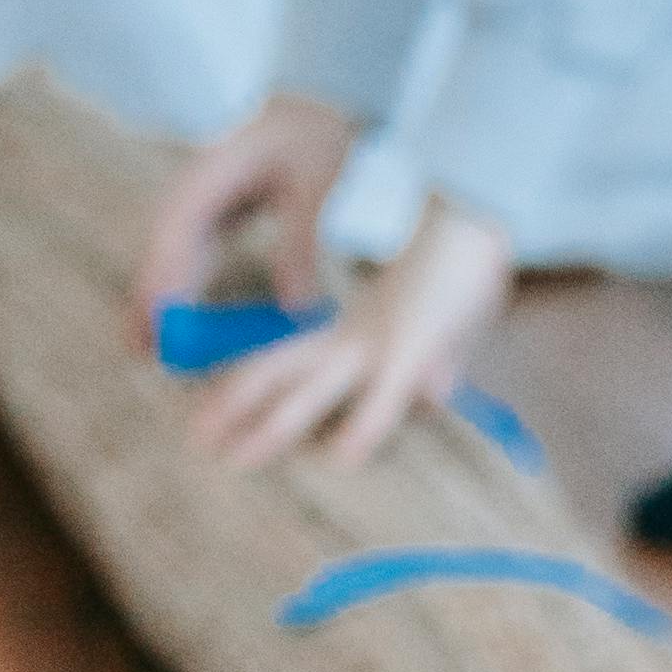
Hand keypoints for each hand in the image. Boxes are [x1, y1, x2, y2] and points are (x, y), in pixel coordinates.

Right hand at [130, 87, 362, 328]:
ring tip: (142, 347)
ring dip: (160, 296)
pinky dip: (185, 284)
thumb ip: (304, 244)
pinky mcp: (220, 210)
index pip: (177, 229)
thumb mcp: (317, 188)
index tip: (158, 319)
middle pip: (165, 246)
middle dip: (150, 296)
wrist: (327, 102)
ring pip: (174, 253)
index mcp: (213, 171)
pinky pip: (195, 253)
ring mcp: (205, 196)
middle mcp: (199, 185)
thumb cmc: (322, 137)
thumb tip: (300, 309)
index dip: (164, 275)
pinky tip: (178, 320)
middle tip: (137, 349)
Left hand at [189, 193, 519, 472]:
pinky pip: (382, 399)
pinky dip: (361, 428)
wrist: (475, 213)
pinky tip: (341, 458)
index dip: (247, 388)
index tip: (212, 419)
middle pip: (282, 373)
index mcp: (352, 329)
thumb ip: (435, 364)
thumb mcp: (441, 327)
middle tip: (197, 441)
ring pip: (313, 389)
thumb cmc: (461, 267)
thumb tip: (437, 394)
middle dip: (237, 408)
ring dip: (274, 425)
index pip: (286, 361)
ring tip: (236, 458)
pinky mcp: (411, 349)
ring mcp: (377, 344)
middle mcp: (353, 337)